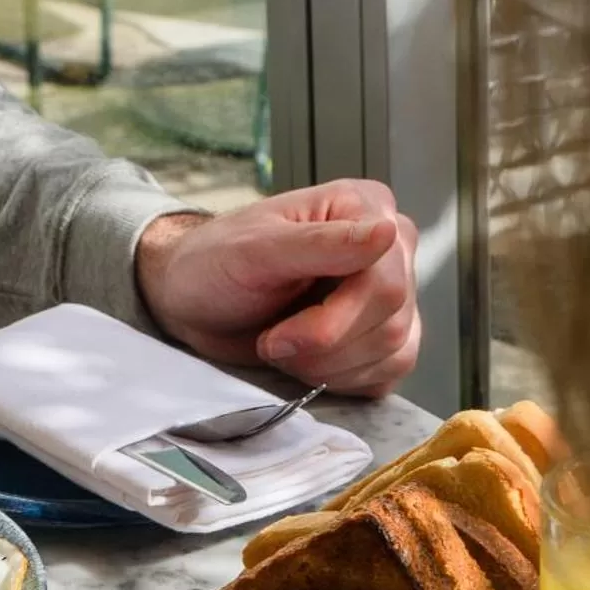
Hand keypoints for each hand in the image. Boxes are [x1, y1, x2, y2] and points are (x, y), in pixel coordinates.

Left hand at [133, 180, 419, 397]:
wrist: (195, 304)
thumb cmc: (216, 265)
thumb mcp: (255, 250)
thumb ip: (321, 243)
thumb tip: (387, 231)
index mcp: (365, 208)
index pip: (386, 279)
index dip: (335, 321)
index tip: (277, 337)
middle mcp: (389, 248)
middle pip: (391, 320)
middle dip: (324, 346)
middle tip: (272, 344)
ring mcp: (391, 295)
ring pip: (394, 350)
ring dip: (329, 367)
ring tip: (283, 349)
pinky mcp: (382, 337)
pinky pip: (390, 372)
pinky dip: (344, 380)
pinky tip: (306, 364)